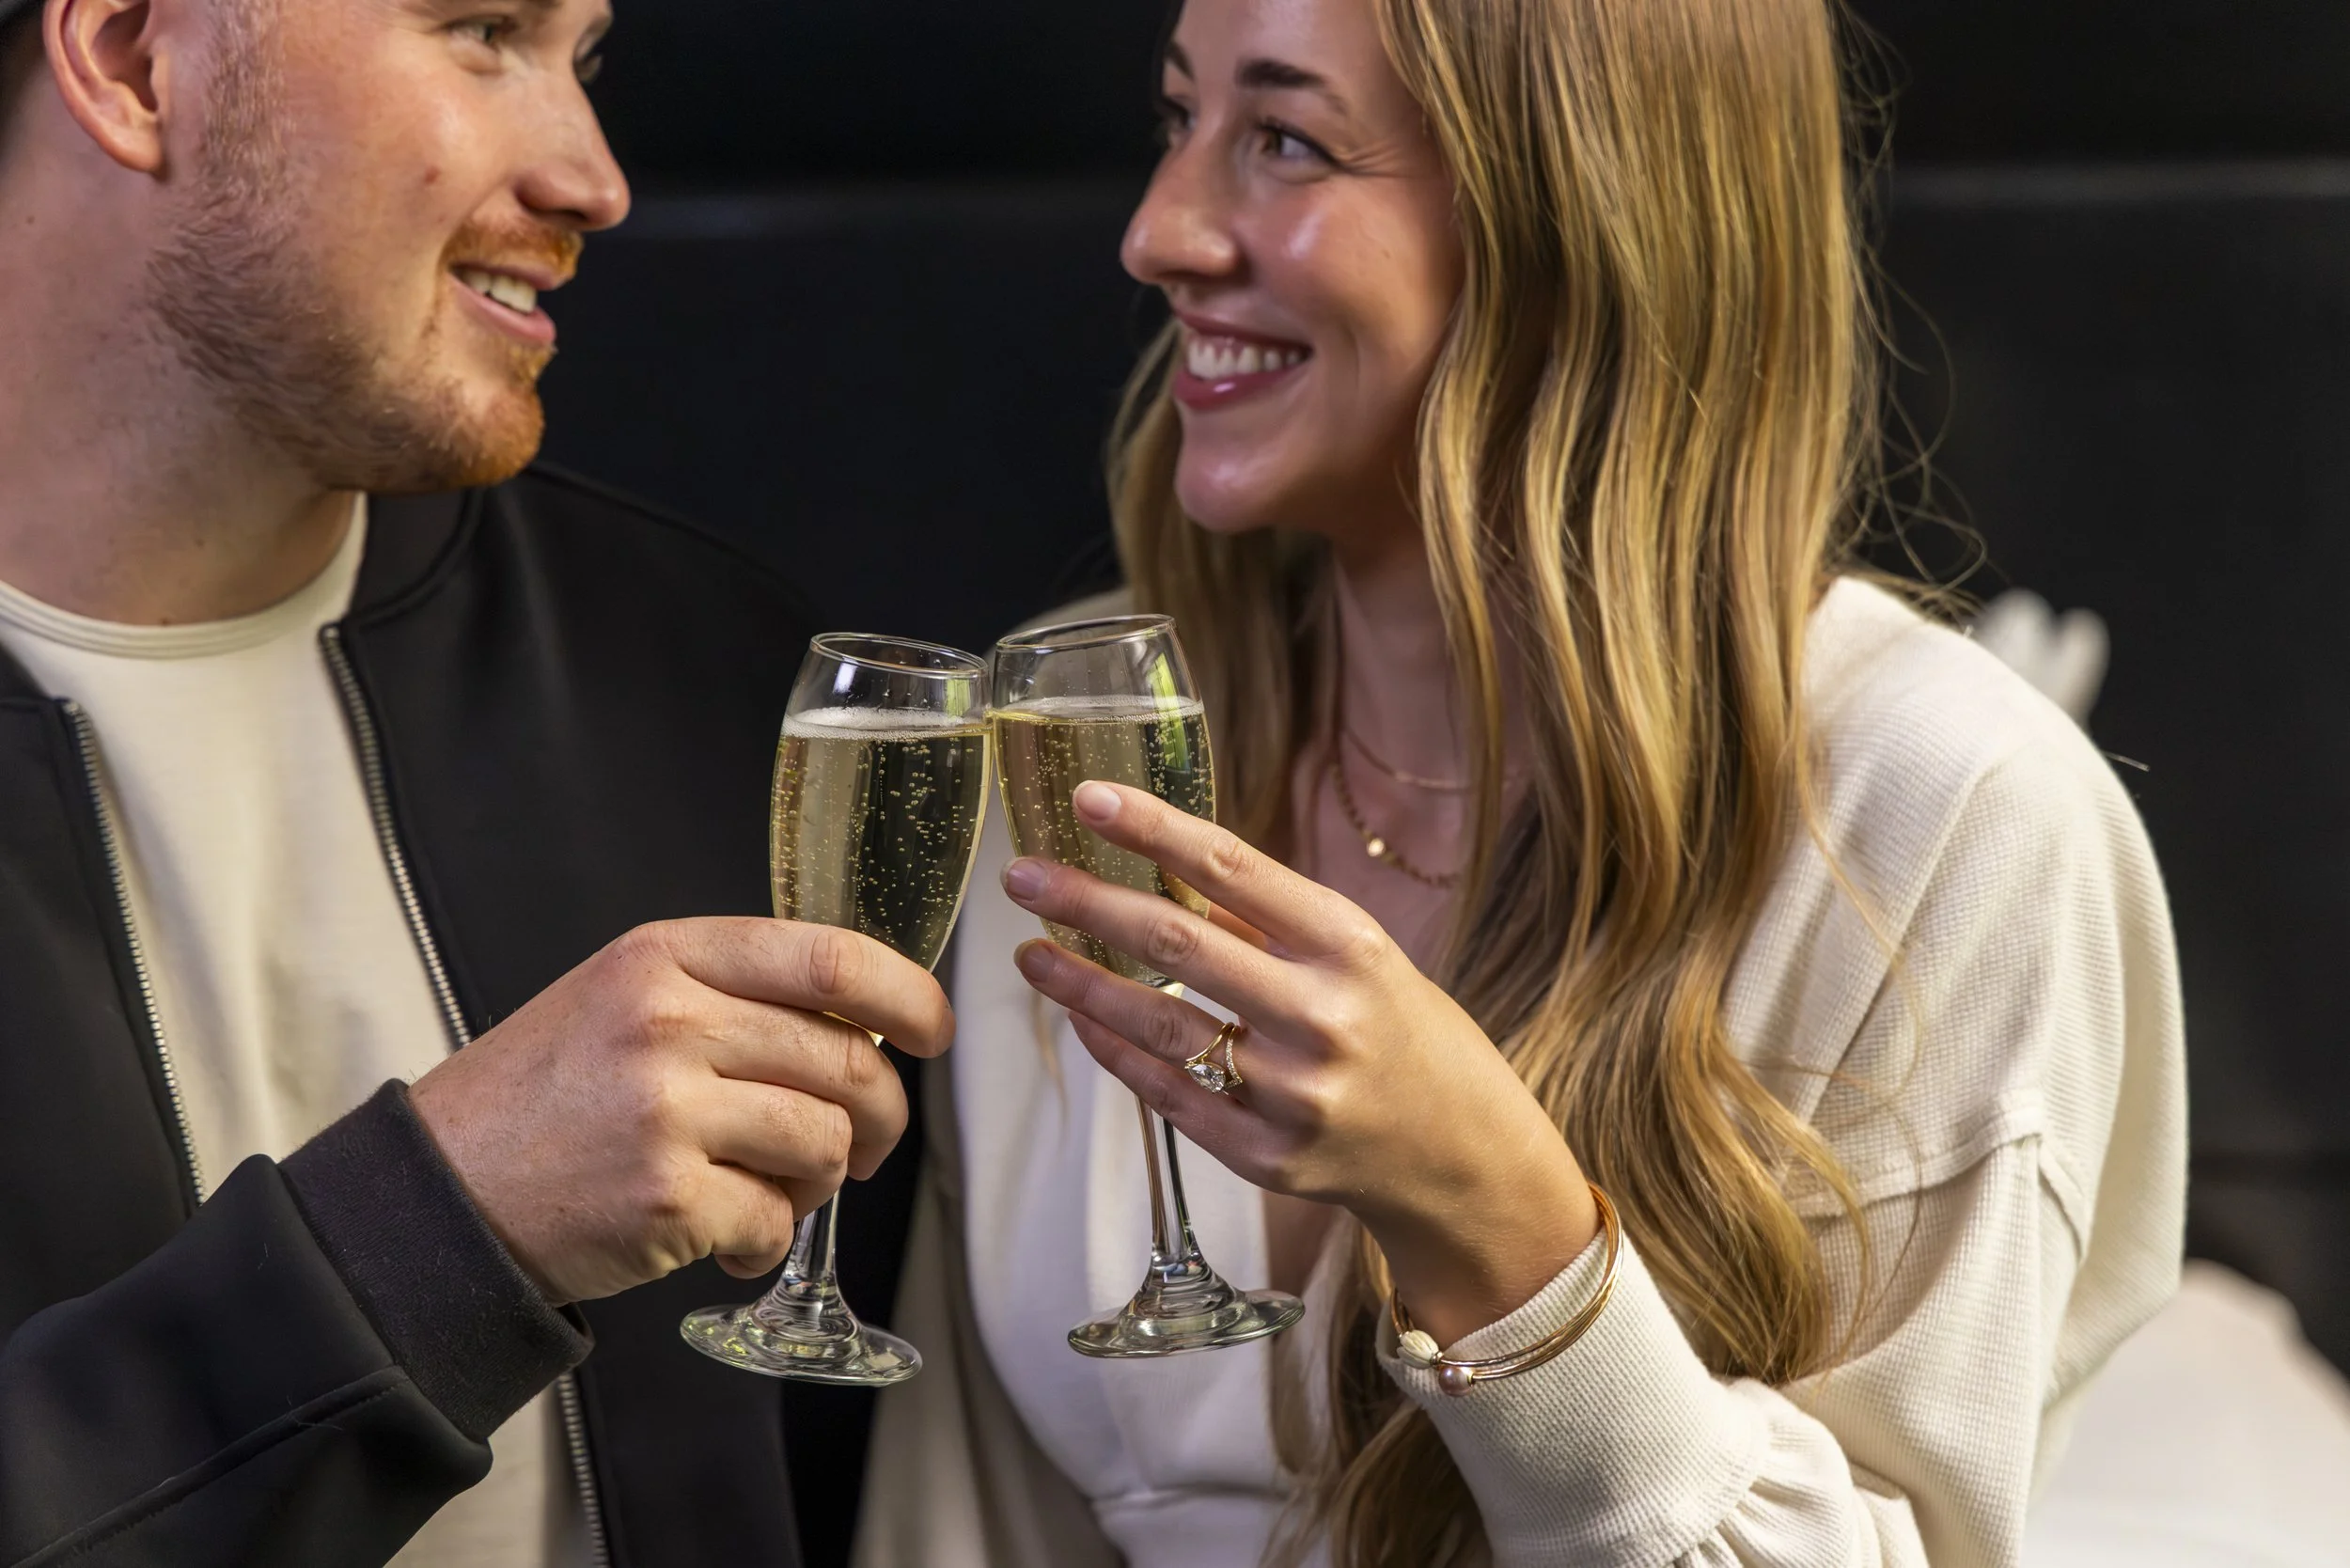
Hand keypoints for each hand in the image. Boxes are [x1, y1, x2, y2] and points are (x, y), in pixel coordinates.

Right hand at [408, 917, 952, 1304]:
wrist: (440, 1196)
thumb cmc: (546, 1099)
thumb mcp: (624, 1000)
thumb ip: (733, 996)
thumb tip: (864, 1024)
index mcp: (667, 958)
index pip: (830, 961)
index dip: (907, 995)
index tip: (933, 1030)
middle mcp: (669, 1023)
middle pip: (846, 1061)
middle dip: (880, 1115)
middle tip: (864, 1146)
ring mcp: (668, 1112)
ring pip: (825, 1142)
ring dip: (820, 1181)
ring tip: (769, 1190)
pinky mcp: (668, 1198)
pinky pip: (778, 1220)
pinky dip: (767, 1239)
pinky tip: (723, 1237)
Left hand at [1003, 782, 1596, 1344]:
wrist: (1461, 1154)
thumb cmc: (1399, 1030)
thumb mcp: (1359, 956)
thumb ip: (1268, 921)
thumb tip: (1160, 865)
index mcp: (1349, 946)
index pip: (1231, 869)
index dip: (1153, 829)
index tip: (1087, 799)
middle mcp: (1321, 1017)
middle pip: (1177, 944)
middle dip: (1087, 903)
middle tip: (1023, 875)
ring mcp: (1290, 1094)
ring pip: (1158, 1025)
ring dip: (1080, 984)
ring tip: (1029, 952)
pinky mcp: (1265, 1156)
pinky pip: (1168, 1096)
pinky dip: (1116, 1052)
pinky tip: (1081, 1019)